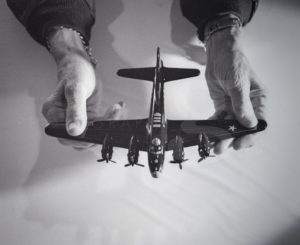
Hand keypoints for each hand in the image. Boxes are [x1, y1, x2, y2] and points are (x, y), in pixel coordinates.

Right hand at [42, 28, 124, 149]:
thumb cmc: (75, 72)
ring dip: (106, 126)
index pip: (67, 136)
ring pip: (91, 136)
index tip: (103, 125)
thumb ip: (75, 110)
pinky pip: (97, 128)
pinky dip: (108, 121)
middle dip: (99, 131)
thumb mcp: (76, 89)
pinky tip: (116, 109)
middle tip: (113, 113)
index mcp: (53, 113)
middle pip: (80, 140)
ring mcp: (74, 121)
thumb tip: (73, 131)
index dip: (86, 136)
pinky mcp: (86, 120)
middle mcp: (60, 121)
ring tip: (116, 109)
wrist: (80, 65)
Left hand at [205, 27, 266, 153]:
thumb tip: (249, 124)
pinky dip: (213, 126)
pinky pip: (218, 119)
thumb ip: (242, 104)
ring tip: (213, 144)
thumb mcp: (239, 83)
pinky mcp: (222, 106)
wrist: (218, 54)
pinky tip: (207, 132)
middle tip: (222, 147)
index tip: (240, 143)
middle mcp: (248, 106)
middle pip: (242, 127)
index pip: (259, 122)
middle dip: (233, 138)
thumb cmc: (233, 62)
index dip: (251, 135)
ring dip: (221, 135)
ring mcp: (234, 106)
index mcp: (259, 100)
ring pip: (229, 126)